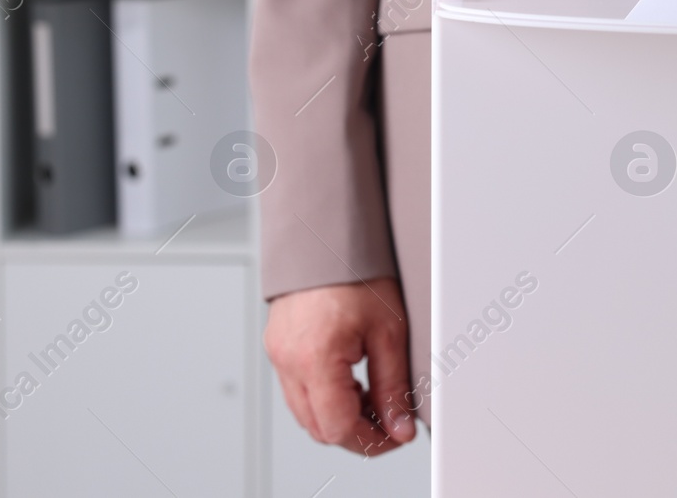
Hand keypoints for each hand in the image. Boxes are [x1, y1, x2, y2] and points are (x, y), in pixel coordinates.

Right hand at [264, 278, 416, 454]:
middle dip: (356, 432)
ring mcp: (277, 354)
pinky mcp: (276, 346)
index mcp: (314, 359)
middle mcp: (287, 361)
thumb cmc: (356, 272)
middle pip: (318, 427)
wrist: (326, 235)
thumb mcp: (388, 331)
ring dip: (338, 416)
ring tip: (372, 396)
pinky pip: (297, 389)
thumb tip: (399, 428)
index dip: (372, 441)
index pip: (338, 429)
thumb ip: (393, 386)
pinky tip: (350, 381)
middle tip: (389, 420)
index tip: (396, 435)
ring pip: (305, 413)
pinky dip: (323, 396)